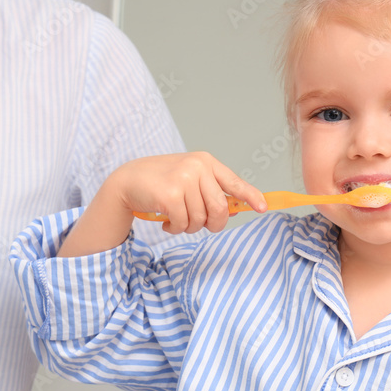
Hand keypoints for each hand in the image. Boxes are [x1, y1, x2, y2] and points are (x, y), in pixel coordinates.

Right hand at [57, 152, 265, 257]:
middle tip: (199, 225)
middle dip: (213, 223)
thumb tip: (237, 209)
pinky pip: (183, 223)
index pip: (234, 182)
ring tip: (176, 218)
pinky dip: (175, 228)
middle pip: (220, 208)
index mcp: (206, 161)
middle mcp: (197, 167)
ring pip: (201, 219)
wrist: (127, 180)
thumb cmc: (161, 182)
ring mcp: (183, 178)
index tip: (263, 208)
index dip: (251, 196)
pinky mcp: (169, 194)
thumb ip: (212, 192)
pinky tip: (165, 221)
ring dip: (188, 227)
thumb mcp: (190, 180)